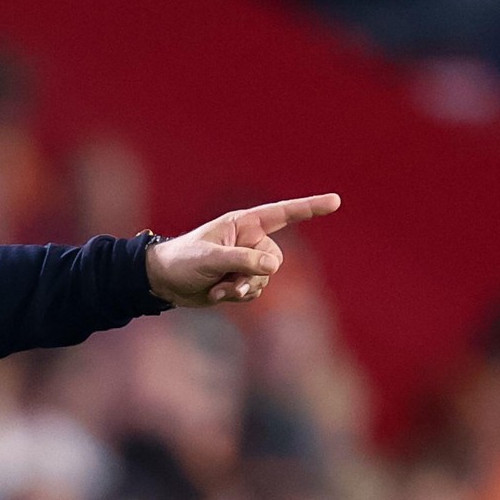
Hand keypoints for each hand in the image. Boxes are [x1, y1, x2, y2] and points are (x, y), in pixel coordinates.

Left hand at [145, 193, 340, 306]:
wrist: (163, 282)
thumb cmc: (182, 260)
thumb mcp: (210, 258)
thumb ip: (242, 259)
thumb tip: (274, 265)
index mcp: (244, 224)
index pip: (284, 213)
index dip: (310, 207)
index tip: (336, 201)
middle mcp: (250, 240)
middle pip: (274, 261)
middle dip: (254, 275)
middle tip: (230, 282)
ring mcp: (247, 262)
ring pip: (265, 281)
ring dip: (242, 289)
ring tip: (217, 287)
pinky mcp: (241, 281)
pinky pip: (253, 293)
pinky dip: (236, 297)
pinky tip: (216, 293)